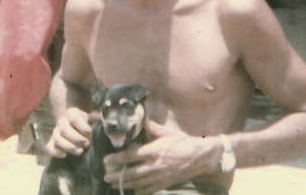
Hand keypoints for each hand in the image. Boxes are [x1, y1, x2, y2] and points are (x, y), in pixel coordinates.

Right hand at [45, 107, 97, 157]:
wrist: (74, 125)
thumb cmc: (84, 123)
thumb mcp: (89, 117)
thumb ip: (93, 117)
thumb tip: (97, 116)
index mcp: (70, 113)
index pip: (74, 119)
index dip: (83, 127)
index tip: (90, 132)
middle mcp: (61, 122)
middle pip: (65, 130)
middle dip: (77, 139)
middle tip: (87, 143)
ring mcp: (55, 132)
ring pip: (57, 140)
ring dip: (69, 147)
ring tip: (80, 151)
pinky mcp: (52, 142)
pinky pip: (49, 147)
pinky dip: (56, 152)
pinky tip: (65, 155)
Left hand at [103, 119, 221, 194]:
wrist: (199, 157)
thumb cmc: (182, 142)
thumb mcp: (166, 132)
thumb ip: (152, 127)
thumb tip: (142, 118)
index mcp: (153, 151)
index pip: (130, 156)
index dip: (117, 159)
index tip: (106, 160)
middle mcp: (154, 165)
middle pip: (131, 172)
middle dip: (117, 175)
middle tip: (105, 175)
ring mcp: (159, 176)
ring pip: (138, 183)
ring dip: (124, 184)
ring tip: (113, 184)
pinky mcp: (164, 183)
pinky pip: (149, 189)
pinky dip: (139, 191)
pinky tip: (132, 190)